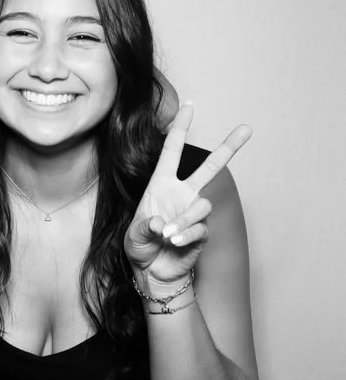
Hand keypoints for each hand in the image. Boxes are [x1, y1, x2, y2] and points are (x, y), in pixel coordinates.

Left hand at [125, 104, 251, 285]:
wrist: (153, 274)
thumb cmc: (140, 248)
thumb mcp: (133, 235)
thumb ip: (144, 227)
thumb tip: (162, 223)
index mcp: (160, 185)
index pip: (172, 151)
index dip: (180, 128)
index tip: (189, 106)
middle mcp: (181, 194)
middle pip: (210, 167)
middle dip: (229, 148)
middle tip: (246, 128)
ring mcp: (193, 212)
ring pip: (202, 205)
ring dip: (184, 220)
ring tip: (167, 236)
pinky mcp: (202, 231)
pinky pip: (201, 227)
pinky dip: (186, 235)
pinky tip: (174, 244)